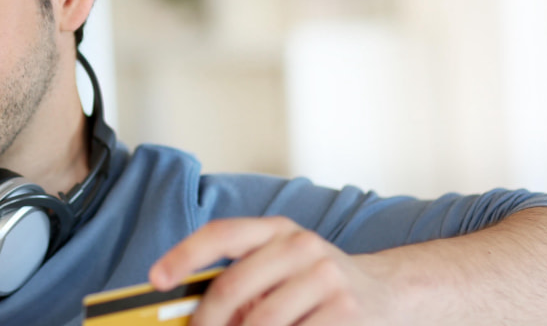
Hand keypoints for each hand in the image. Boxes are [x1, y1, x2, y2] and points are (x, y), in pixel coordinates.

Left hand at [149, 216, 395, 325]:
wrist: (389, 292)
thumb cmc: (316, 285)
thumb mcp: (279, 268)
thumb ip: (238, 281)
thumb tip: (190, 311)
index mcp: (276, 230)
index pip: (220, 234)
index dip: (183, 255)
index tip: (157, 280)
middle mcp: (300, 245)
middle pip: (232, 286)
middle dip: (206, 322)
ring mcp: (325, 276)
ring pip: (260, 321)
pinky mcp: (346, 309)